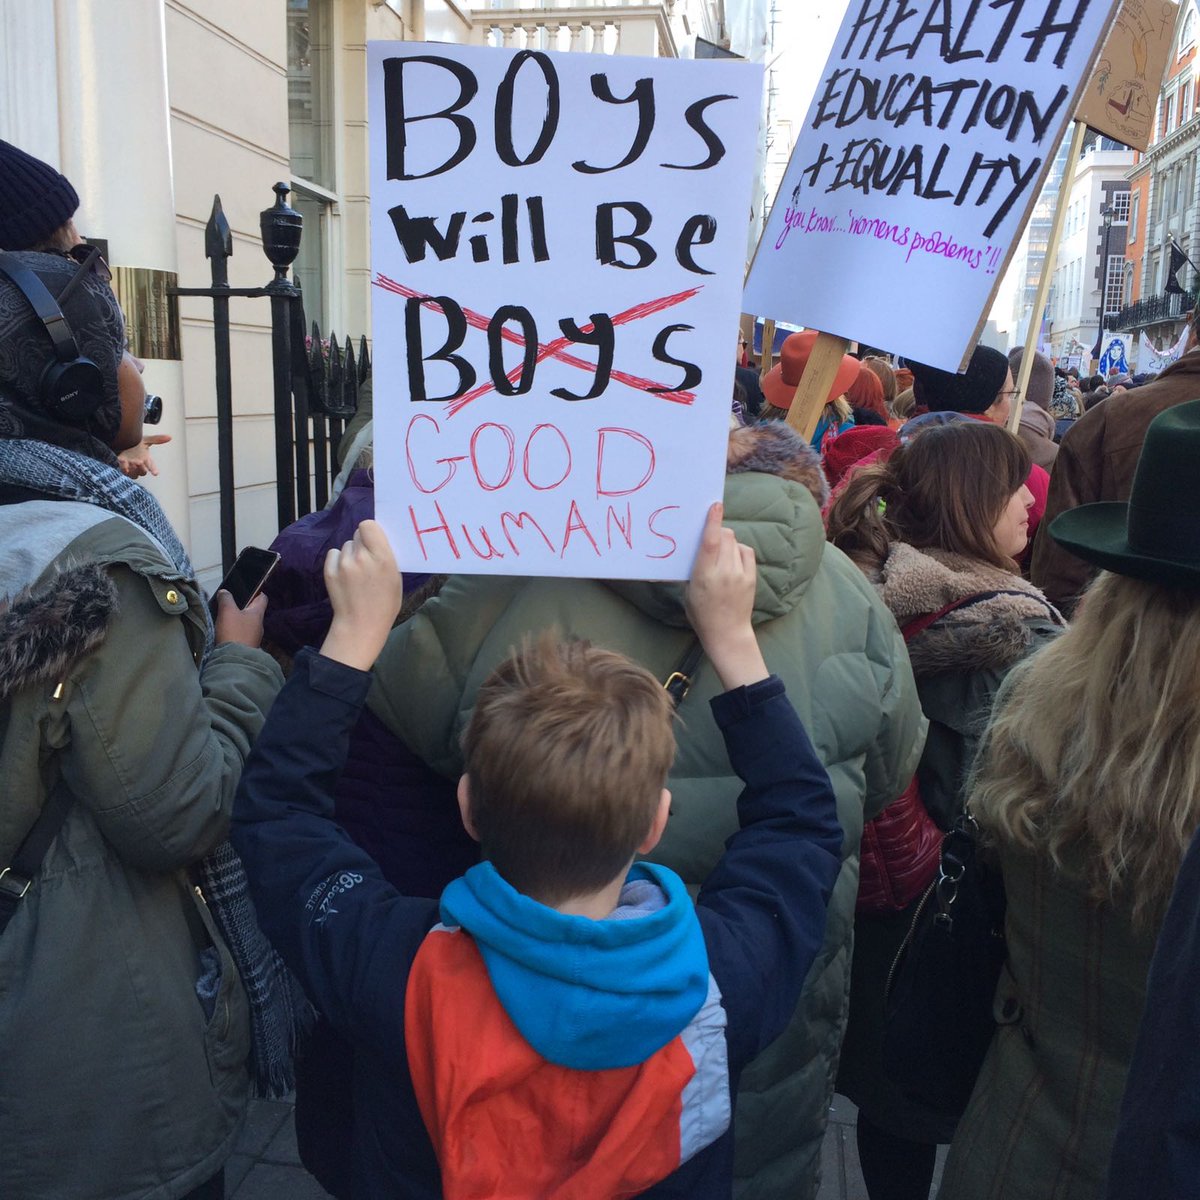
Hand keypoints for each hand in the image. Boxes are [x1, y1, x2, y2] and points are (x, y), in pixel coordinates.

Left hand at [117, 434, 171, 478]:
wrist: (120, 441)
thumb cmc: (134, 442)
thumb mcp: (146, 440)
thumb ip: (157, 439)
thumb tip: (170, 437)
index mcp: (146, 459)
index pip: (152, 466)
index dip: (154, 470)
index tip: (155, 473)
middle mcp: (140, 465)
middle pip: (143, 472)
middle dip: (142, 469)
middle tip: (139, 462)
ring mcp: (131, 467)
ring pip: (135, 475)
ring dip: (134, 470)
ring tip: (132, 462)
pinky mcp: (123, 467)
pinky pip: (125, 472)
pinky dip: (124, 468)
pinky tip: (123, 460)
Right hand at [214, 590, 266, 648]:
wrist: (234, 660)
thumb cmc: (234, 633)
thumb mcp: (227, 611)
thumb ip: (226, 599)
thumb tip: (224, 592)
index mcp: (258, 614)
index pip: (262, 598)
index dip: (256, 591)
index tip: (248, 588)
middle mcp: (259, 625)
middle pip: (253, 611)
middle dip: (243, 606)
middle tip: (230, 602)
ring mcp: (254, 637)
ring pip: (247, 623)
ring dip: (238, 619)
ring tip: (225, 616)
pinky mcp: (246, 646)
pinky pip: (241, 634)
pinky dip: (235, 631)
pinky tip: (225, 631)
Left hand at [319, 520, 403, 670]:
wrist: (361, 625)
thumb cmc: (385, 603)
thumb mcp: (395, 577)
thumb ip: (386, 556)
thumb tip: (378, 540)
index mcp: (382, 558)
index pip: (368, 525)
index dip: (371, 531)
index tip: (374, 540)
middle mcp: (361, 557)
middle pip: (357, 533)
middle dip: (363, 542)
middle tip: (367, 558)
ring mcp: (343, 564)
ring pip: (346, 545)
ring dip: (351, 553)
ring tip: (356, 571)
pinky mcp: (329, 571)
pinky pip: (334, 554)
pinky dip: (339, 560)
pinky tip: (345, 575)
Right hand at [684, 502, 768, 690]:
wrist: (727, 632)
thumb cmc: (701, 613)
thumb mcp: (689, 590)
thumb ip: (694, 567)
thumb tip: (698, 545)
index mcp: (704, 576)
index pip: (711, 542)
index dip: (713, 522)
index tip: (715, 505)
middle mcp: (724, 573)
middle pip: (726, 537)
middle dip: (718, 532)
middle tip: (712, 540)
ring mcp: (740, 575)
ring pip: (735, 543)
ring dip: (728, 542)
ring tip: (721, 556)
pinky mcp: (751, 577)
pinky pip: (745, 552)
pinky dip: (738, 551)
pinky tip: (732, 560)